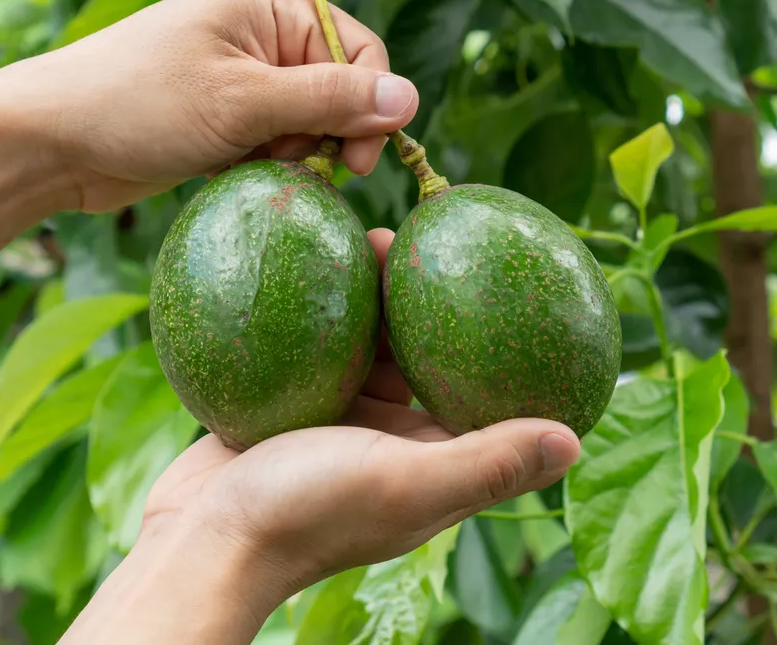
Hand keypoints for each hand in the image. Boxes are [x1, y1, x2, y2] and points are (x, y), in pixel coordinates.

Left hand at [0, 0, 417, 212]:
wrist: (51, 141)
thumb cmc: (140, 105)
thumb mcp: (245, 103)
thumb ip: (331, 101)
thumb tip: (411, 99)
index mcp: (271, 3)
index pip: (362, 52)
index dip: (368, 108)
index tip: (354, 163)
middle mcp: (264, 29)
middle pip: (341, 89)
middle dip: (325, 135)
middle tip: (289, 163)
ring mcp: (245, 72)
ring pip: (312, 122)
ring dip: (295, 153)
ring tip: (250, 163)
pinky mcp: (228, 112)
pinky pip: (279, 139)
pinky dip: (269, 161)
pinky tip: (236, 169)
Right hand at [60, 230, 581, 643]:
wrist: (200, 540)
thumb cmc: (308, 513)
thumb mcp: (407, 480)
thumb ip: (488, 461)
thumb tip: (576, 439)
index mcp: (435, 463)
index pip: (487, 394)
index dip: (510, 345)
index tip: (522, 287)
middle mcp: (396, 442)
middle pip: (431, 358)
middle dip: (440, 304)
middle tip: (441, 244)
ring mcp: (342, 424)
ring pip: (372, 346)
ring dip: (380, 298)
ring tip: (382, 237)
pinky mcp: (291, 407)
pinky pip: (318, 346)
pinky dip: (325, 310)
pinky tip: (321, 258)